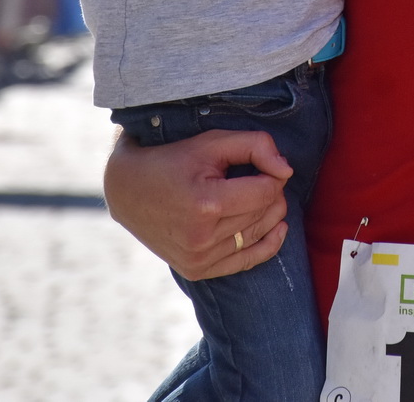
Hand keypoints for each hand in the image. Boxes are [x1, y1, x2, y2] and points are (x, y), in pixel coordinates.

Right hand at [102, 128, 293, 280]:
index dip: (272, 175)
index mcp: (206, 204)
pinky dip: (267, 245)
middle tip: (260, 177)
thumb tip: (287, 170)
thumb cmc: (172, 160)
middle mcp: (202, 237)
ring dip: (270, 215)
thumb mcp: (211, 142)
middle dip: (271, 193)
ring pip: (258, 235)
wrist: (125, 189)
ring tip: (264, 196)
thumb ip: (255, 146)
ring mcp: (198, 258)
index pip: (266, 192)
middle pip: (263, 213)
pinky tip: (279, 229)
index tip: (262, 165)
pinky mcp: (196, 270)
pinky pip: (246, 262)